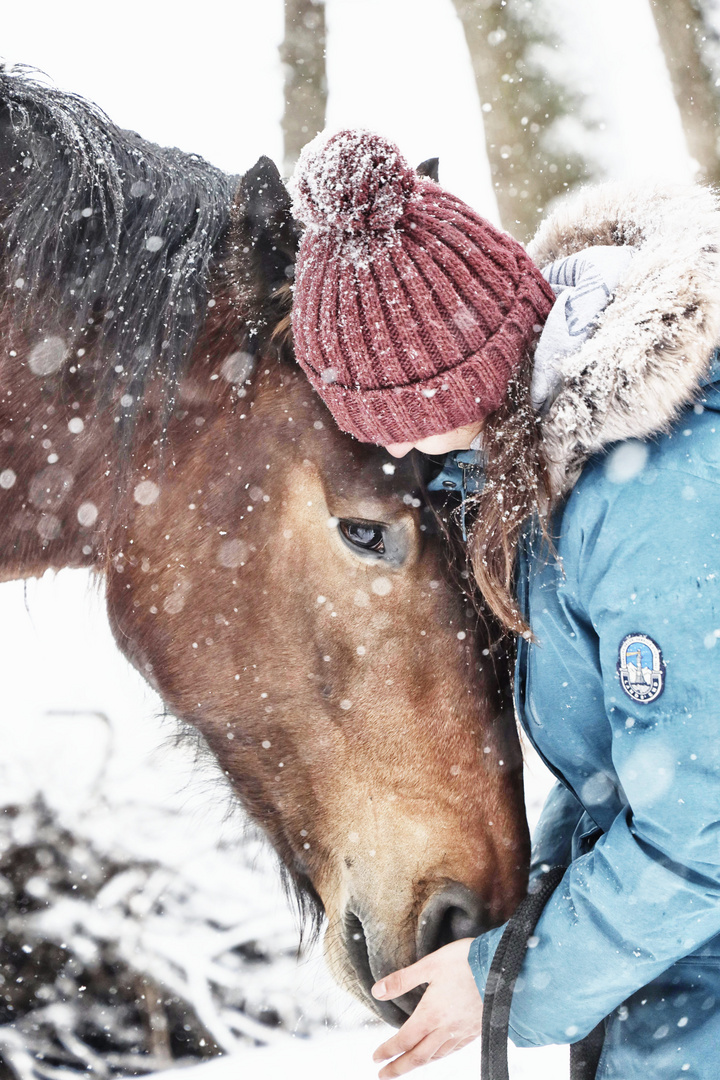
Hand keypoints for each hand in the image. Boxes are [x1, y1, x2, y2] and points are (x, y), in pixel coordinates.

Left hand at [371, 938, 481, 1077]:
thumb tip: (376, 991)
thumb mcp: (430, 964)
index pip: (404, 1040)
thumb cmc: (465, 961)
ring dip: (418, 1064)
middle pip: (418, 1056)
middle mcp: (445, 1029)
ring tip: (406, 1067)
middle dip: (398, 1068)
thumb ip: (402, 980)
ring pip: (436, 1056)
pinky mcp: (476, 1030)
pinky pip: (453, 1050)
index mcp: (431, 1014)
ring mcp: (462, 1032)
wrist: (505, 968)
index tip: (375, 1058)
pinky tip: (438, 1054)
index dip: (388, 1050)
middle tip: (383, 1075)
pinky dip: (440, 1056)